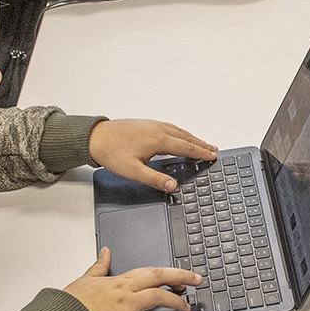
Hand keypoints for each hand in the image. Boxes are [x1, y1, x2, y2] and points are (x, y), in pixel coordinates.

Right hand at [64, 248, 201, 310]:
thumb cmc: (73, 299)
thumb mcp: (88, 277)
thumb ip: (100, 265)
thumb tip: (106, 251)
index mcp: (120, 280)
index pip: (151, 271)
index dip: (169, 272)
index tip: (182, 276)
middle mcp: (126, 291)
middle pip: (159, 279)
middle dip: (180, 278)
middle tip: (196, 281)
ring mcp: (125, 306)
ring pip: (156, 298)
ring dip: (174, 302)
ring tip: (185, 308)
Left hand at [89, 118, 216, 190]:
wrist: (96, 136)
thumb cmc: (111, 152)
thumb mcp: (133, 171)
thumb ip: (154, 179)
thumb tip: (172, 186)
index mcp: (158, 140)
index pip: (186, 147)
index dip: (201, 153)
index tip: (212, 156)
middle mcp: (158, 129)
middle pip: (186, 137)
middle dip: (201, 144)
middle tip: (213, 149)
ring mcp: (153, 125)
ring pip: (179, 131)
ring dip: (192, 138)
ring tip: (201, 143)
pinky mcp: (147, 124)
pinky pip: (171, 127)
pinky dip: (181, 133)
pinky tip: (180, 135)